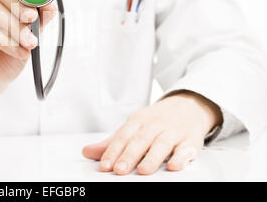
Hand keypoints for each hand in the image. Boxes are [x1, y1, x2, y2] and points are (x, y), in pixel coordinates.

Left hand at [82, 92, 222, 174]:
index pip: (123, 136)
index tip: (104, 165)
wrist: (188, 106)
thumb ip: (111, 142)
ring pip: (161, 145)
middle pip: (140, 140)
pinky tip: (173, 166)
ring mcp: (173, 132)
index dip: (113, 151)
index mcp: (138, 121)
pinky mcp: (190, 141)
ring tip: (142, 171)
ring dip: (152, 158)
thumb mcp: (133, 127)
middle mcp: (155, 125)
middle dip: (129, 156)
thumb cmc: (156, 121)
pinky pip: (185, 149)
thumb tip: (87, 152)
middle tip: (119, 170)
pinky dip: (180, 157)